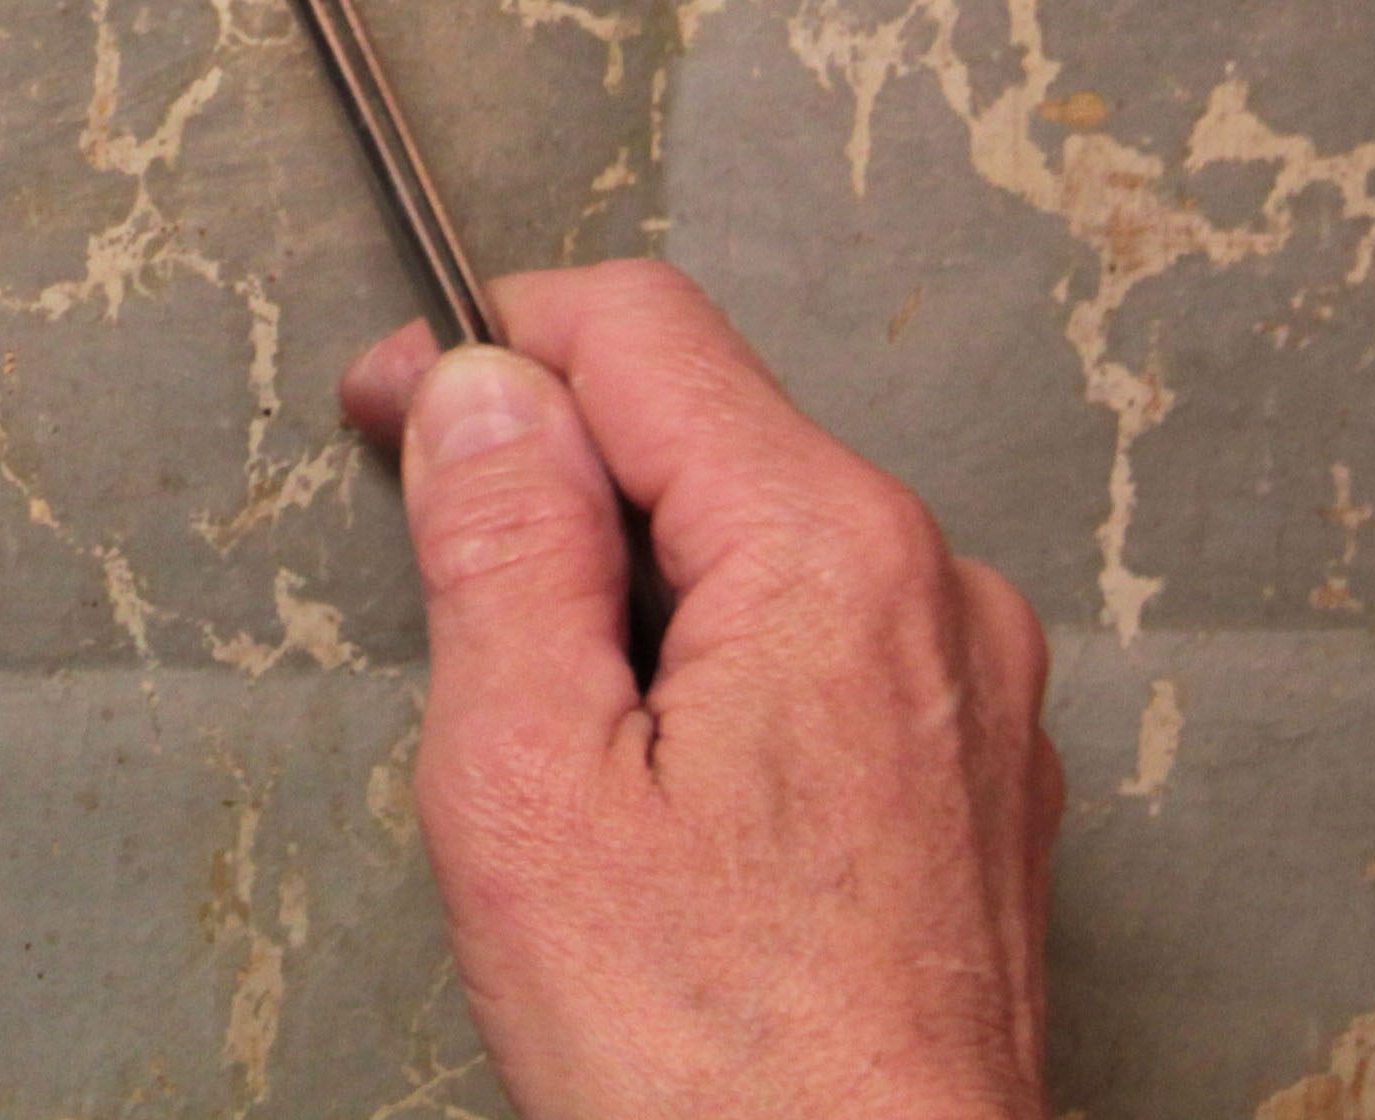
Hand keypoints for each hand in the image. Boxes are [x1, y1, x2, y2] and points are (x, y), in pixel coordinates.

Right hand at [346, 261, 1060, 1119]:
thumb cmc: (719, 1070)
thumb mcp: (529, 782)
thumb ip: (499, 550)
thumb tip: (482, 393)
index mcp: (833, 556)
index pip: (641, 328)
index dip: (485, 343)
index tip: (393, 408)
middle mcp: (940, 596)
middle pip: (708, 431)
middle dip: (558, 483)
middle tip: (452, 604)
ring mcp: (977, 696)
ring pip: (765, 544)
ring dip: (640, 590)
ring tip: (570, 757)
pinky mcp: (980, 787)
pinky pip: (828, 649)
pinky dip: (724, 672)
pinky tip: (670, 813)